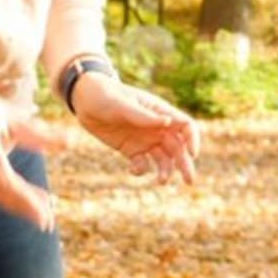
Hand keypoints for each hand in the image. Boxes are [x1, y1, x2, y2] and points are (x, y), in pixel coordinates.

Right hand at [0, 79, 70, 229]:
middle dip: (24, 209)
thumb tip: (70, 142)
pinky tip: (32, 202)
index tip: (44, 209)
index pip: (2, 176)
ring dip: (19, 207)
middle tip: (48, 222)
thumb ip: (36, 134)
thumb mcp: (6, 115)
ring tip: (46, 215)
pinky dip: (10, 199)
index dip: (22, 196)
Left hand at [69, 72, 200, 183]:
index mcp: (161, 112)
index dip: (193, 140)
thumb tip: (168, 122)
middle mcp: (157, 128)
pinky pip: (143, 164)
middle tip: (189, 181)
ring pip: (164, 159)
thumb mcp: (123, 105)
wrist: (84, 101)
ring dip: (166, 171)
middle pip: (179, 148)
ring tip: (161, 181)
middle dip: (184, 164)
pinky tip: (133, 169)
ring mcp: (145, 140)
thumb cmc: (105, 95)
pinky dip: (141, 170)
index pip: (186, 126)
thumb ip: (145, 116)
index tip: (192, 154)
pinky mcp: (132, 150)